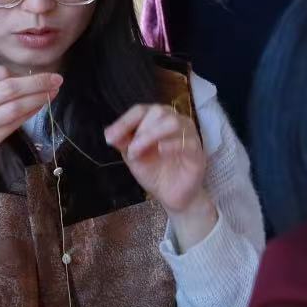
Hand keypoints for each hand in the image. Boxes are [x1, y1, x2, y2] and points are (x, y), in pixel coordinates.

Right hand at [0, 66, 60, 212]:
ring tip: (53, 93)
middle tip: (57, 79)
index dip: (20, 75)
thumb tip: (17, 79)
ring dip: (38, 100)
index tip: (35, 74)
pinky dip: (26, 117)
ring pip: (14, 109)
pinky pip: (10, 128)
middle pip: (10, 89)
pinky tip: (36, 110)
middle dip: (38, 83)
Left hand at [107, 103, 217, 247]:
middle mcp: (174, 121)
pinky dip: (172, 144)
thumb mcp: (133, 157)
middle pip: (158, 111)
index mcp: (156, 120)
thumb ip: (123, 142)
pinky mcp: (197, 151)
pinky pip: (187, 141)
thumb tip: (109, 133)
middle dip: (140, 130)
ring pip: (172, 122)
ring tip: (139, 152)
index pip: (140, 110)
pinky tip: (161, 151)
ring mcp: (188, 134)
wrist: (171, 196)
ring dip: (151, 135)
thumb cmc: (154, 172)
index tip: (110, 137)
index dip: (124, 121)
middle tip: (130, 151)